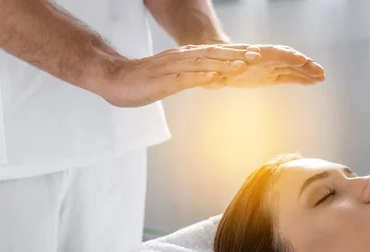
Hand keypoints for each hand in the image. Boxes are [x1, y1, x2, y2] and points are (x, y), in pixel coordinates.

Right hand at [100, 44, 258, 106]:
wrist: (112, 78)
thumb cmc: (140, 81)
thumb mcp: (170, 77)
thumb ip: (188, 76)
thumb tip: (208, 78)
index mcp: (182, 58)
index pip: (212, 53)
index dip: (234, 53)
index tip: (254, 54)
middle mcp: (179, 59)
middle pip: (212, 55)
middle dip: (236, 55)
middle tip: (257, 56)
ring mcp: (170, 69)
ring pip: (201, 64)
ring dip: (223, 64)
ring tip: (243, 64)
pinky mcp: (161, 81)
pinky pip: (183, 78)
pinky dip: (200, 77)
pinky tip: (215, 78)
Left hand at [204, 44, 324, 88]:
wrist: (216, 64)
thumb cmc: (217, 64)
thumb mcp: (221, 66)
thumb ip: (232, 68)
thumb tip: (246, 62)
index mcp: (254, 54)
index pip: (274, 54)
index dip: (288, 57)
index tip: (300, 60)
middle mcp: (265, 59)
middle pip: (288, 60)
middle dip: (304, 65)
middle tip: (319, 71)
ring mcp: (269, 67)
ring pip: (292, 68)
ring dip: (307, 72)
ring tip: (322, 77)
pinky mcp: (271, 76)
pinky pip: (289, 77)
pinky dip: (301, 79)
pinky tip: (314, 81)